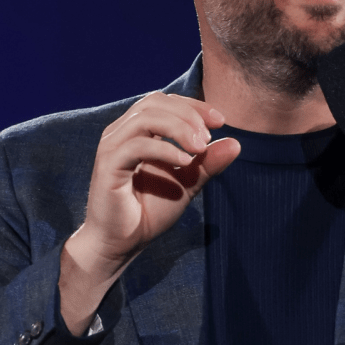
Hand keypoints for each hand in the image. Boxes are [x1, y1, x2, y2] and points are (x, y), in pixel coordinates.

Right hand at [60, 92, 239, 332]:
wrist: (122, 243)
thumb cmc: (149, 211)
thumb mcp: (187, 184)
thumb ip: (207, 163)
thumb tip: (237, 143)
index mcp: (137, 131)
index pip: (165, 102)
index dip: (194, 105)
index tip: (220, 121)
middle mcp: (122, 132)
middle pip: (155, 102)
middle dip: (188, 114)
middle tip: (209, 138)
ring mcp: (113, 147)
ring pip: (146, 117)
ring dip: (179, 128)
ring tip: (199, 148)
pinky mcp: (108, 165)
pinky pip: (137, 146)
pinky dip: (165, 149)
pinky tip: (185, 162)